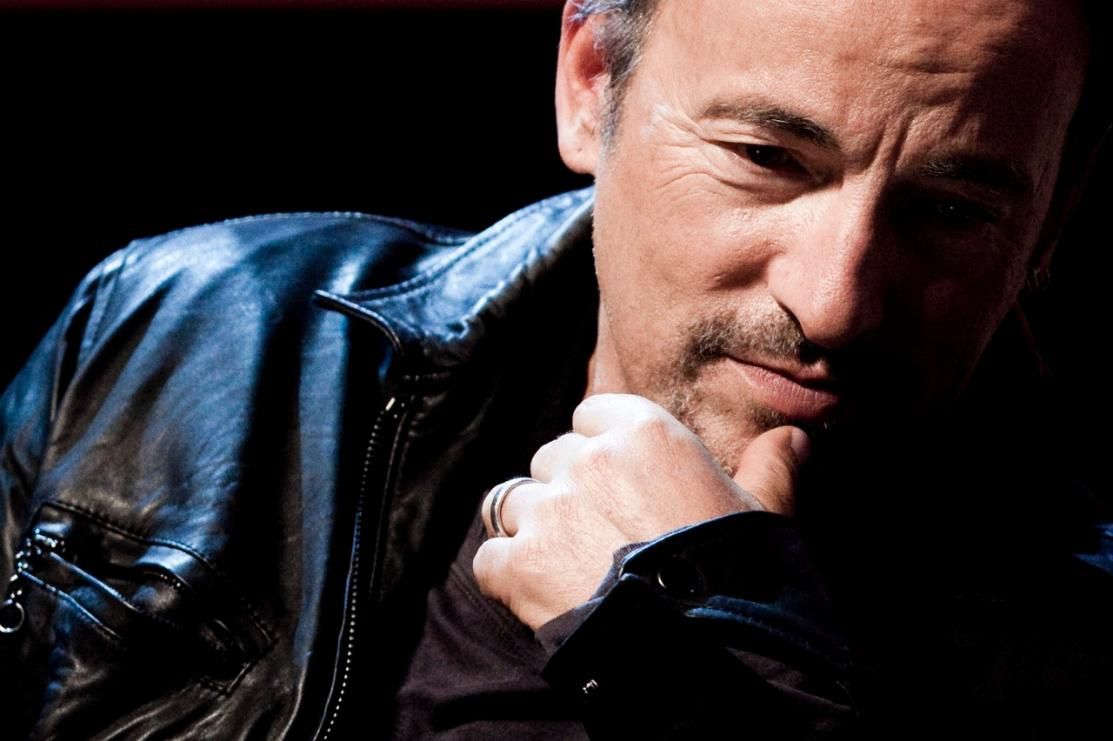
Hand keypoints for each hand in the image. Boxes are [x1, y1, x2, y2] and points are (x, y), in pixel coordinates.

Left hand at [473, 393, 809, 629]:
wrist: (706, 652)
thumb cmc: (739, 574)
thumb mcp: (767, 513)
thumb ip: (772, 465)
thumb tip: (794, 434)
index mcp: (643, 432)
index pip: (594, 414)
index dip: (604, 449)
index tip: (622, 483)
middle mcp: (587, 459)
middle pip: (553, 458)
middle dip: (569, 491)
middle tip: (601, 535)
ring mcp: (547, 511)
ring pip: (515, 503)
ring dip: (535, 531)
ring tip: (570, 568)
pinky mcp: (518, 564)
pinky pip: (490, 558)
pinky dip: (507, 577)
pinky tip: (538, 596)